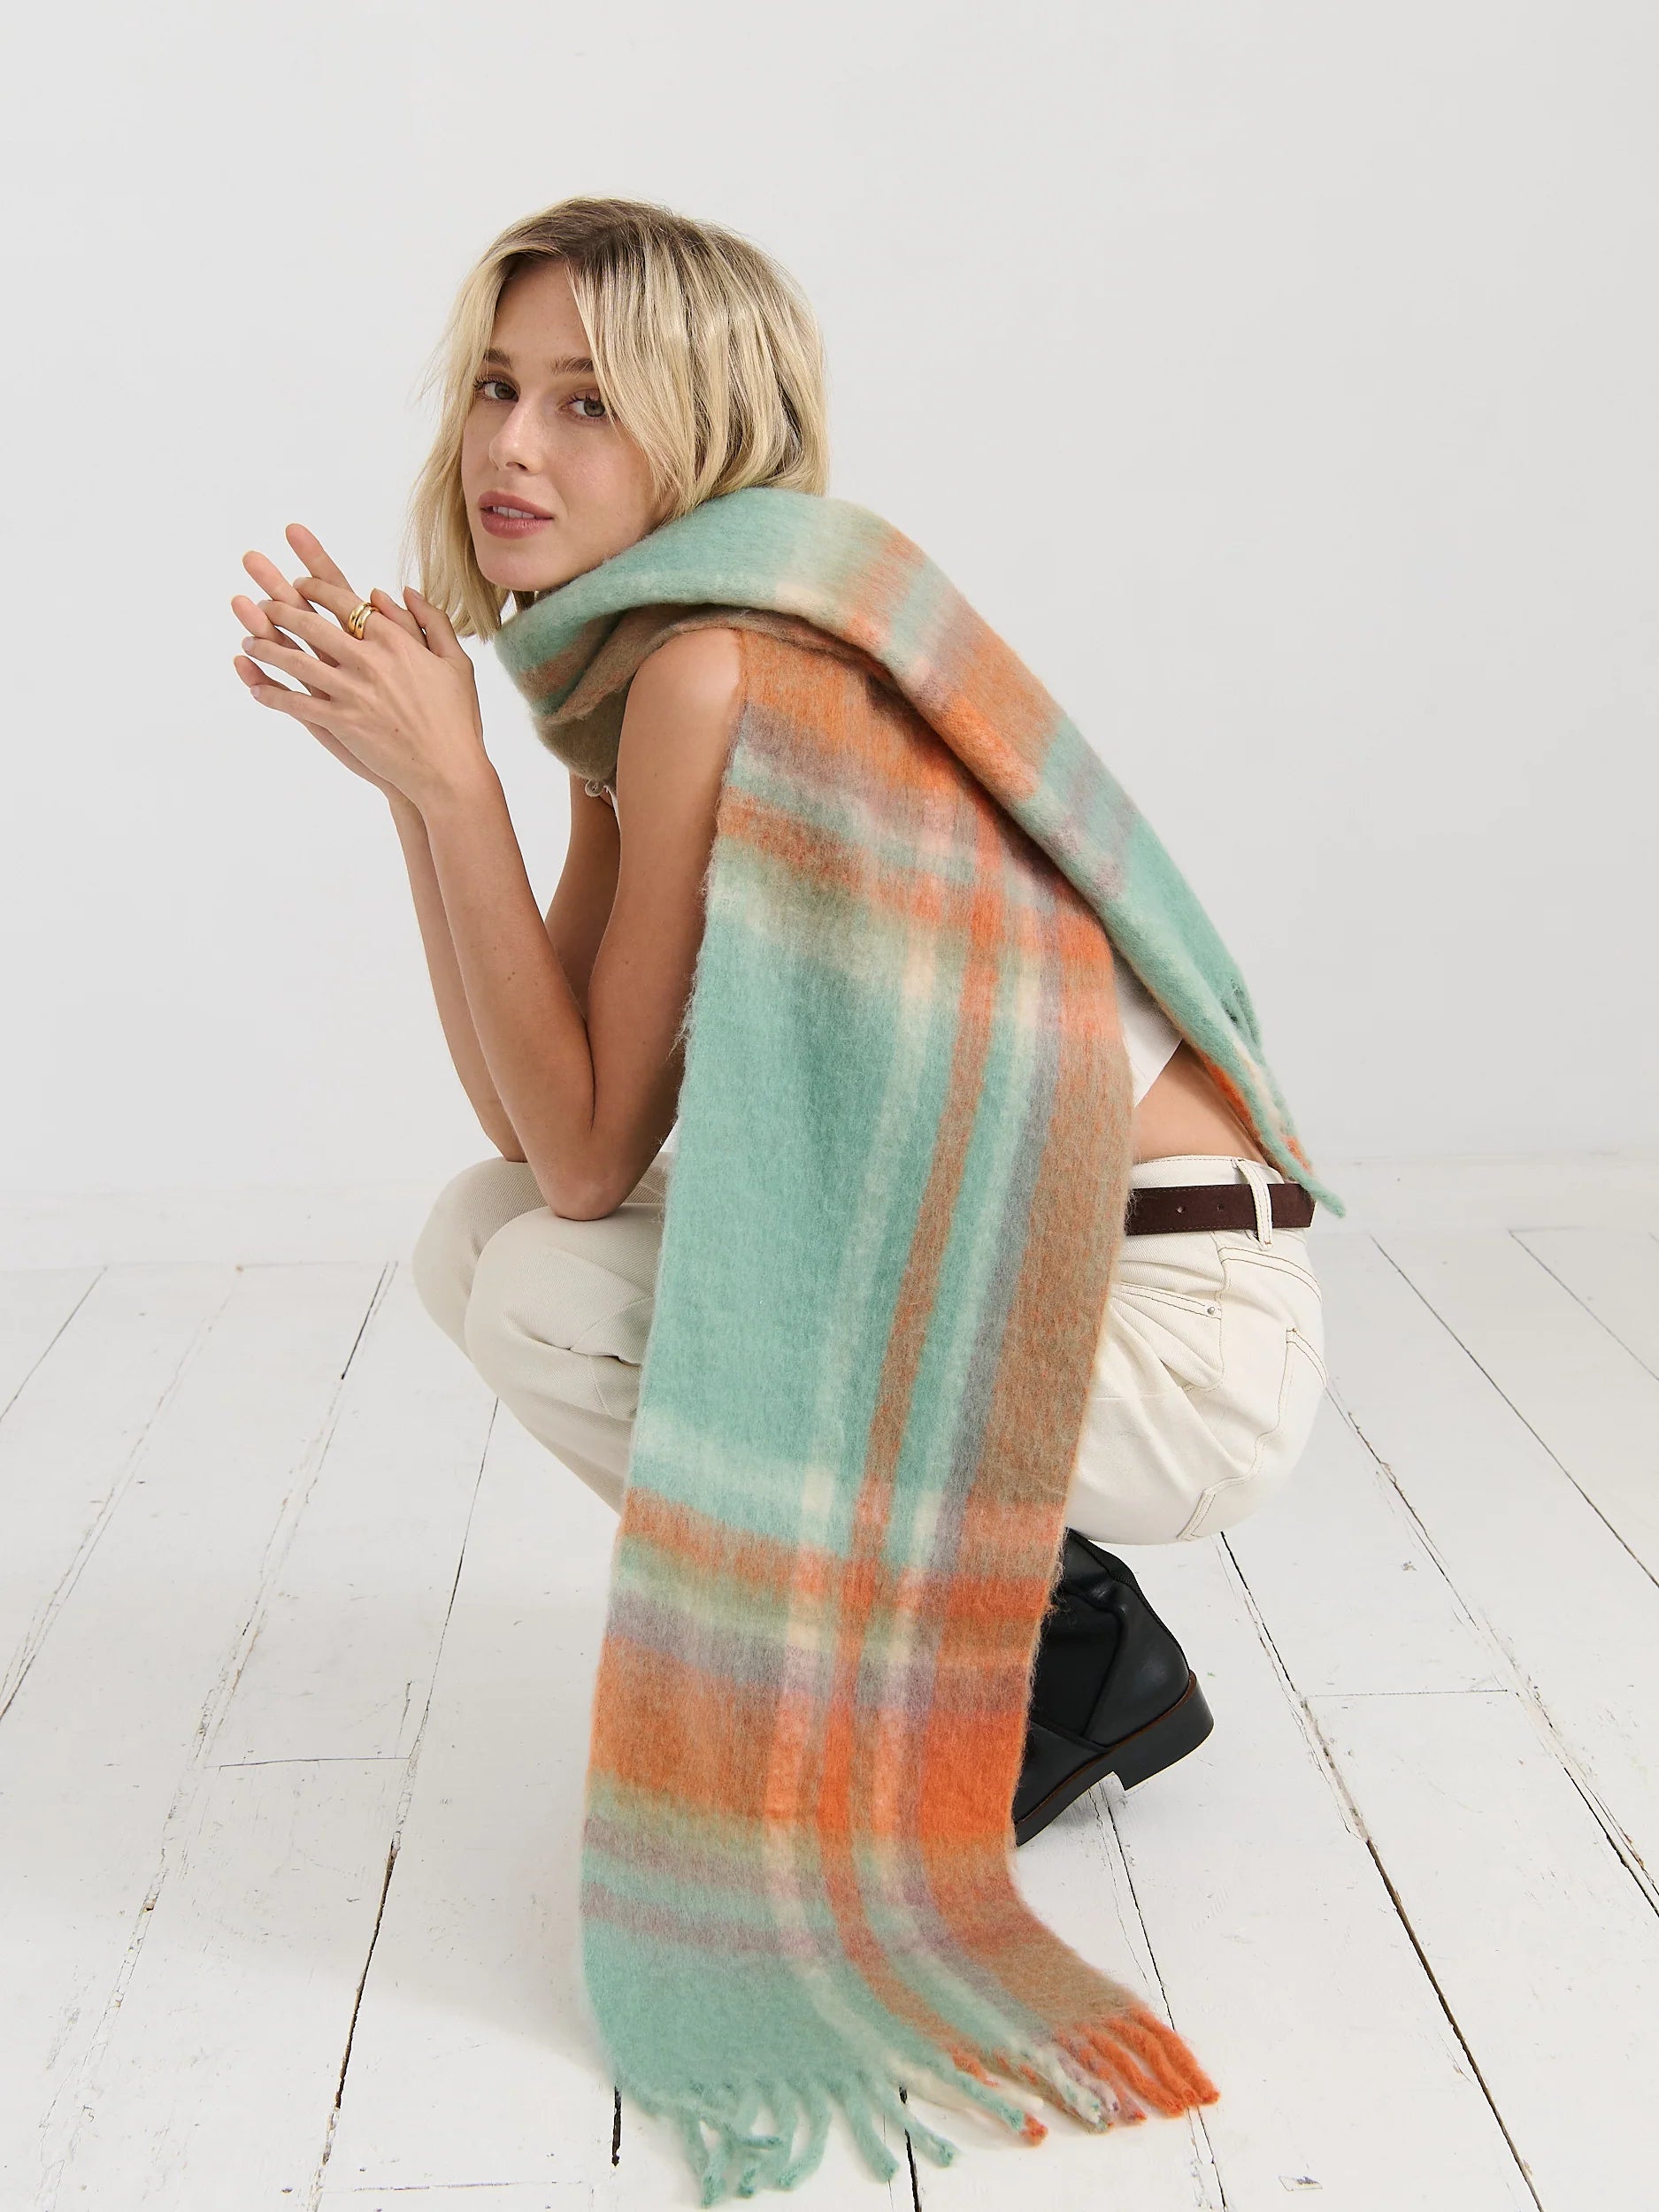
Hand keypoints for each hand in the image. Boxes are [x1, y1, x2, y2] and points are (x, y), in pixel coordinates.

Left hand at [231, 524, 489, 810]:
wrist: (449, 769)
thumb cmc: (457, 718)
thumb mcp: (456, 662)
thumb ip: (431, 621)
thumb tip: (403, 591)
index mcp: (394, 640)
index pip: (343, 599)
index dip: (314, 585)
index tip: (299, 582)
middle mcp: (368, 659)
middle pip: (311, 623)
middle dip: (280, 609)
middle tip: (263, 604)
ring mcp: (352, 691)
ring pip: (295, 660)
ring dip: (267, 648)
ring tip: (249, 641)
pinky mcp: (341, 722)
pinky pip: (296, 704)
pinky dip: (273, 694)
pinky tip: (256, 689)